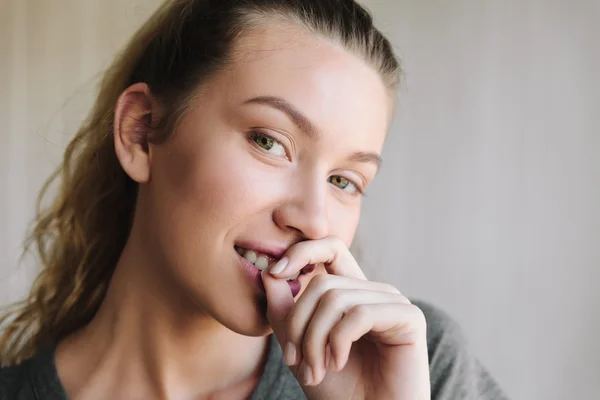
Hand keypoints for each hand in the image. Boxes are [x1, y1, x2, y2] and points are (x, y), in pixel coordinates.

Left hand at [262, 237, 430, 399]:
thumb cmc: (338, 390)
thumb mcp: (300, 347)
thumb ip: (284, 311)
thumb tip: (268, 271)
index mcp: (352, 293)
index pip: (330, 248)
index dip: (302, 251)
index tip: (275, 271)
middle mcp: (374, 292)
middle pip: (323, 282)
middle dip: (299, 323)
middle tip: (295, 361)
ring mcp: (393, 303)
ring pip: (336, 298)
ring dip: (315, 339)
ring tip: (314, 371)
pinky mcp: (409, 318)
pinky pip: (359, 314)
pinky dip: (338, 341)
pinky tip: (337, 363)